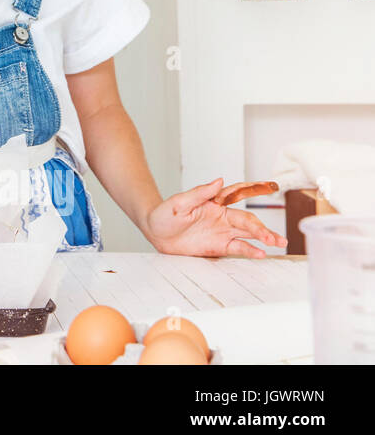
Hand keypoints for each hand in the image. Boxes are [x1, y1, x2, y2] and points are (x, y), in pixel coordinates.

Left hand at [145, 177, 288, 257]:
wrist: (155, 232)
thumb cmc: (165, 214)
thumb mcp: (180, 202)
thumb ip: (200, 193)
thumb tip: (219, 180)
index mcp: (215, 202)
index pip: (237, 194)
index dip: (253, 189)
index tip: (269, 186)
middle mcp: (223, 217)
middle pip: (248, 220)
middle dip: (262, 228)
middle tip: (273, 237)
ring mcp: (223, 232)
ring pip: (248, 234)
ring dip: (264, 238)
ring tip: (278, 243)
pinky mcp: (219, 246)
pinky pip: (238, 247)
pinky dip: (249, 250)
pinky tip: (260, 254)